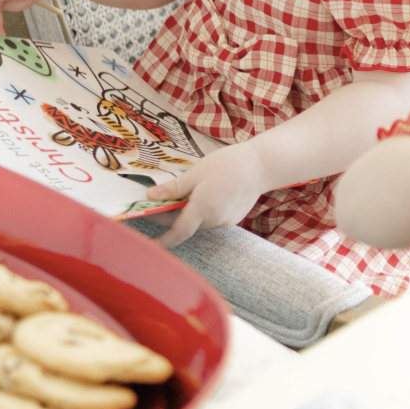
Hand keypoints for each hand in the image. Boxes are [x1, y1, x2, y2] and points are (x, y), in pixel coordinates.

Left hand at [147, 141, 274, 247]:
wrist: (262, 165)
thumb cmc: (229, 164)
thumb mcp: (197, 172)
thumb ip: (173, 188)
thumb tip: (150, 196)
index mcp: (203, 208)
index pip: (178, 232)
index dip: (161, 240)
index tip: (147, 244)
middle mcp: (215, 220)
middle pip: (185, 225)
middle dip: (169, 217)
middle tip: (156, 202)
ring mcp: (225, 221)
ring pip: (198, 222)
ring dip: (187, 213)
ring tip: (185, 193)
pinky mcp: (232, 219)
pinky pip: (210, 219)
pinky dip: (201, 212)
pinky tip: (205, 195)